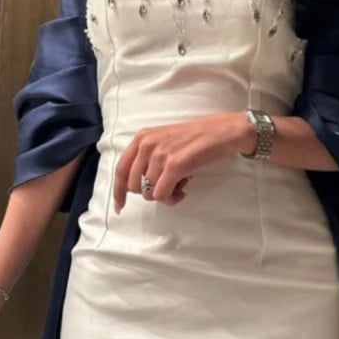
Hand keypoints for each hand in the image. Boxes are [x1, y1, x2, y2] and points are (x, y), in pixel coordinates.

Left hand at [113, 112, 247, 211]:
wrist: (220, 132)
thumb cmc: (195, 138)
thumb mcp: (164, 140)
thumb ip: (148, 158)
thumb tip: (141, 186)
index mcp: (141, 138)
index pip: (121, 170)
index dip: (118, 191)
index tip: (120, 206)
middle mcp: (147, 145)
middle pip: (134, 186)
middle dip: (150, 192)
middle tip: (169, 186)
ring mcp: (160, 155)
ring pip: (149, 192)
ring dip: (165, 194)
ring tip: (181, 183)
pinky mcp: (174, 165)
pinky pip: (162, 195)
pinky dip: (172, 198)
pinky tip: (183, 190)